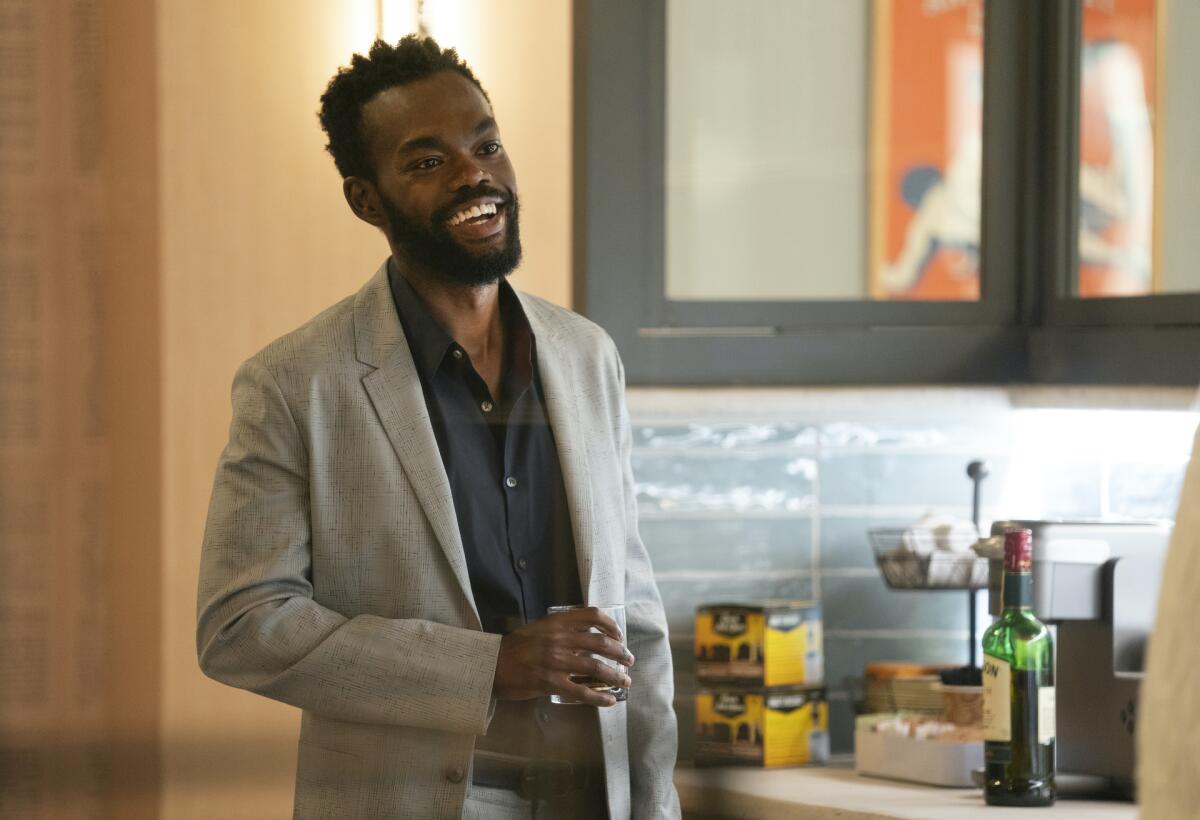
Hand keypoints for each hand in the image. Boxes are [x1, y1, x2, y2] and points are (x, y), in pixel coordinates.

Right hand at [493, 607, 634, 705]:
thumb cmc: (515, 647)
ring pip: (595, 667)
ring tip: (625, 681)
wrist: (492, 666)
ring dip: (615, 675)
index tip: (619, 635)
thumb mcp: (538, 629)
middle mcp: (559, 639)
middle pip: (600, 643)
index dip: (610, 624)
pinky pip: (581, 692)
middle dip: (620, 652)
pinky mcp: (551, 683)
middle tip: (629, 660)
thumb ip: (560, 630)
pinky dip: (598, 697)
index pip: (591, 615)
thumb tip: (587, 636)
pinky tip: (609, 701)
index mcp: (556, 623)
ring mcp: (556, 662)